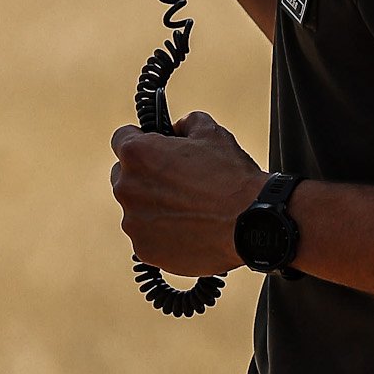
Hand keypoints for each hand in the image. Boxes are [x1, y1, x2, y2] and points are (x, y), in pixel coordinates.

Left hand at [109, 110, 266, 275]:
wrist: (252, 225)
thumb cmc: (232, 177)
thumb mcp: (212, 133)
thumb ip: (186, 123)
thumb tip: (177, 128)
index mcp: (137, 154)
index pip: (121, 138)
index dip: (140, 140)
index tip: (153, 147)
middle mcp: (126, 188)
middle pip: (124, 176)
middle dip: (144, 175)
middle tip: (176, 181)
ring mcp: (133, 222)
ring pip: (136, 209)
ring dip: (153, 207)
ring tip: (188, 209)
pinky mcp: (144, 250)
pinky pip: (147, 237)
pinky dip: (162, 234)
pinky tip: (189, 229)